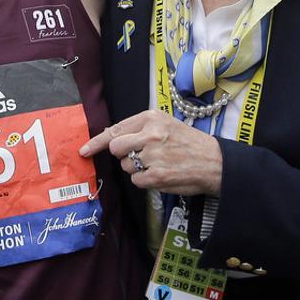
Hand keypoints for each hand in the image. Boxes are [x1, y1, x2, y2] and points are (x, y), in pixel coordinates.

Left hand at [80, 110, 222, 195]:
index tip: (84, 150)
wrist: (215, 161)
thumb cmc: (189, 143)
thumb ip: (139, 129)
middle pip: (116, 148)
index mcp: (151, 118)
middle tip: (140, 155)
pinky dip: (145, 181)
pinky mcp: (156, 176)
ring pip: (126, 166)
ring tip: (158, 163)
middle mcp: (150, 135)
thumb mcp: (166, 124)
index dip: (96, 142)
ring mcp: (153, 156)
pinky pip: (136, 180)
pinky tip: (161, 174)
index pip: (115, 130)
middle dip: (123, 155)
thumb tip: (110, 138)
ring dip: (137, 168)